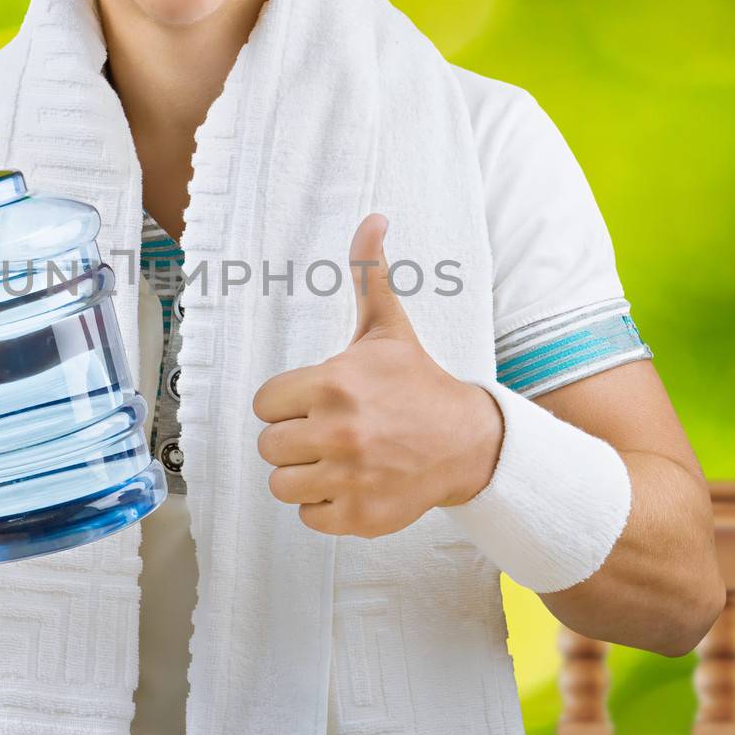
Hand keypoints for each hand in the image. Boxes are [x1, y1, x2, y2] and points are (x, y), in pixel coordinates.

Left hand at [252, 213, 503, 537]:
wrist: (470, 442)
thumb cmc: (418, 383)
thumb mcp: (388, 328)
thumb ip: (368, 275)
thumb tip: (373, 218)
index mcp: (333, 384)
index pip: (264, 404)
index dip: (286, 403)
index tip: (314, 401)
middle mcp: (337, 431)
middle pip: (269, 446)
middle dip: (294, 439)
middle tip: (328, 431)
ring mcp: (348, 477)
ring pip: (282, 484)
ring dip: (304, 474)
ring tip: (336, 458)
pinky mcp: (359, 515)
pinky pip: (308, 516)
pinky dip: (324, 506)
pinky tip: (350, 484)